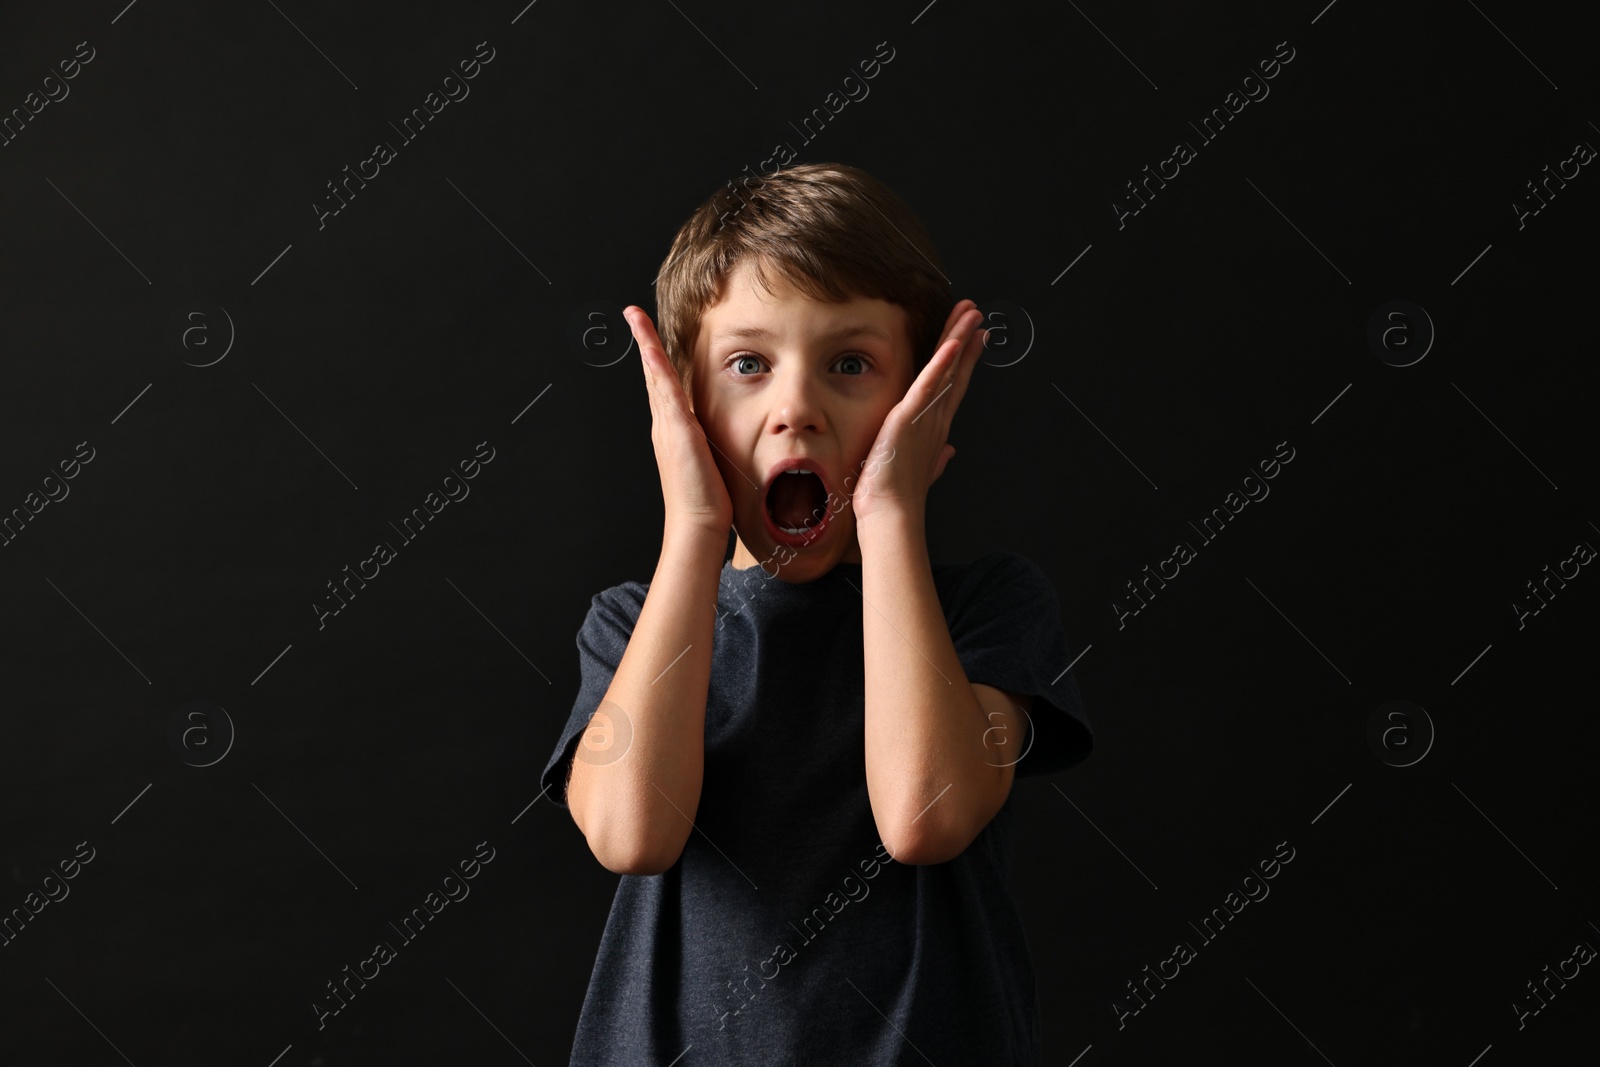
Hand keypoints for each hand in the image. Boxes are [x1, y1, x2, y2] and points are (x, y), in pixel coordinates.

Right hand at [622, 306, 733, 542]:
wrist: (698, 524)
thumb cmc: (707, 504)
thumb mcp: (709, 465)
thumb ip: (709, 447)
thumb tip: (718, 442)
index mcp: (673, 433)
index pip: (663, 388)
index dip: (657, 362)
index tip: (652, 341)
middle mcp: (665, 426)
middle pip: (652, 374)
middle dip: (644, 342)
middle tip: (634, 315)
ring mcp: (668, 425)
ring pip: (654, 374)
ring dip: (645, 342)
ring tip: (635, 316)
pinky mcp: (677, 428)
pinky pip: (664, 388)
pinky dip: (656, 364)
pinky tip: (649, 344)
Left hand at [850, 299, 986, 527]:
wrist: (891, 516)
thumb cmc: (898, 498)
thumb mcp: (920, 473)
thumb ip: (936, 459)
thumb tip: (949, 453)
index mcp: (935, 430)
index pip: (953, 386)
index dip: (963, 360)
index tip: (973, 338)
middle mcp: (936, 420)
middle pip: (955, 371)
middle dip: (965, 339)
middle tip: (975, 313)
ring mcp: (926, 417)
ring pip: (946, 370)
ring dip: (958, 339)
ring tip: (969, 314)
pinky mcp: (909, 418)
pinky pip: (928, 384)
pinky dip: (941, 363)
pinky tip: (952, 343)